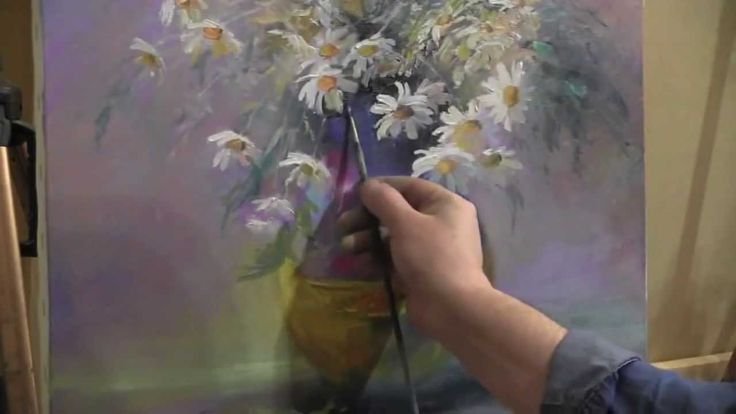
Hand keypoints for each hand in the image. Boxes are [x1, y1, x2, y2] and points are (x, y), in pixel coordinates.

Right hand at [338, 177, 491, 335]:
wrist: (452, 309)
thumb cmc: (431, 258)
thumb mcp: (405, 223)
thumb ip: (384, 200)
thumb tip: (368, 185)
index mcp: (446, 203)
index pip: (408, 186)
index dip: (380, 188)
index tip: (353, 195)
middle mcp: (441, 222)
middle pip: (398, 211)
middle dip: (368, 218)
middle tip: (343, 225)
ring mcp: (431, 248)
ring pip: (394, 235)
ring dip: (368, 239)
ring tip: (347, 247)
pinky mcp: (421, 270)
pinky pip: (396, 256)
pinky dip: (378, 257)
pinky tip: (360, 263)